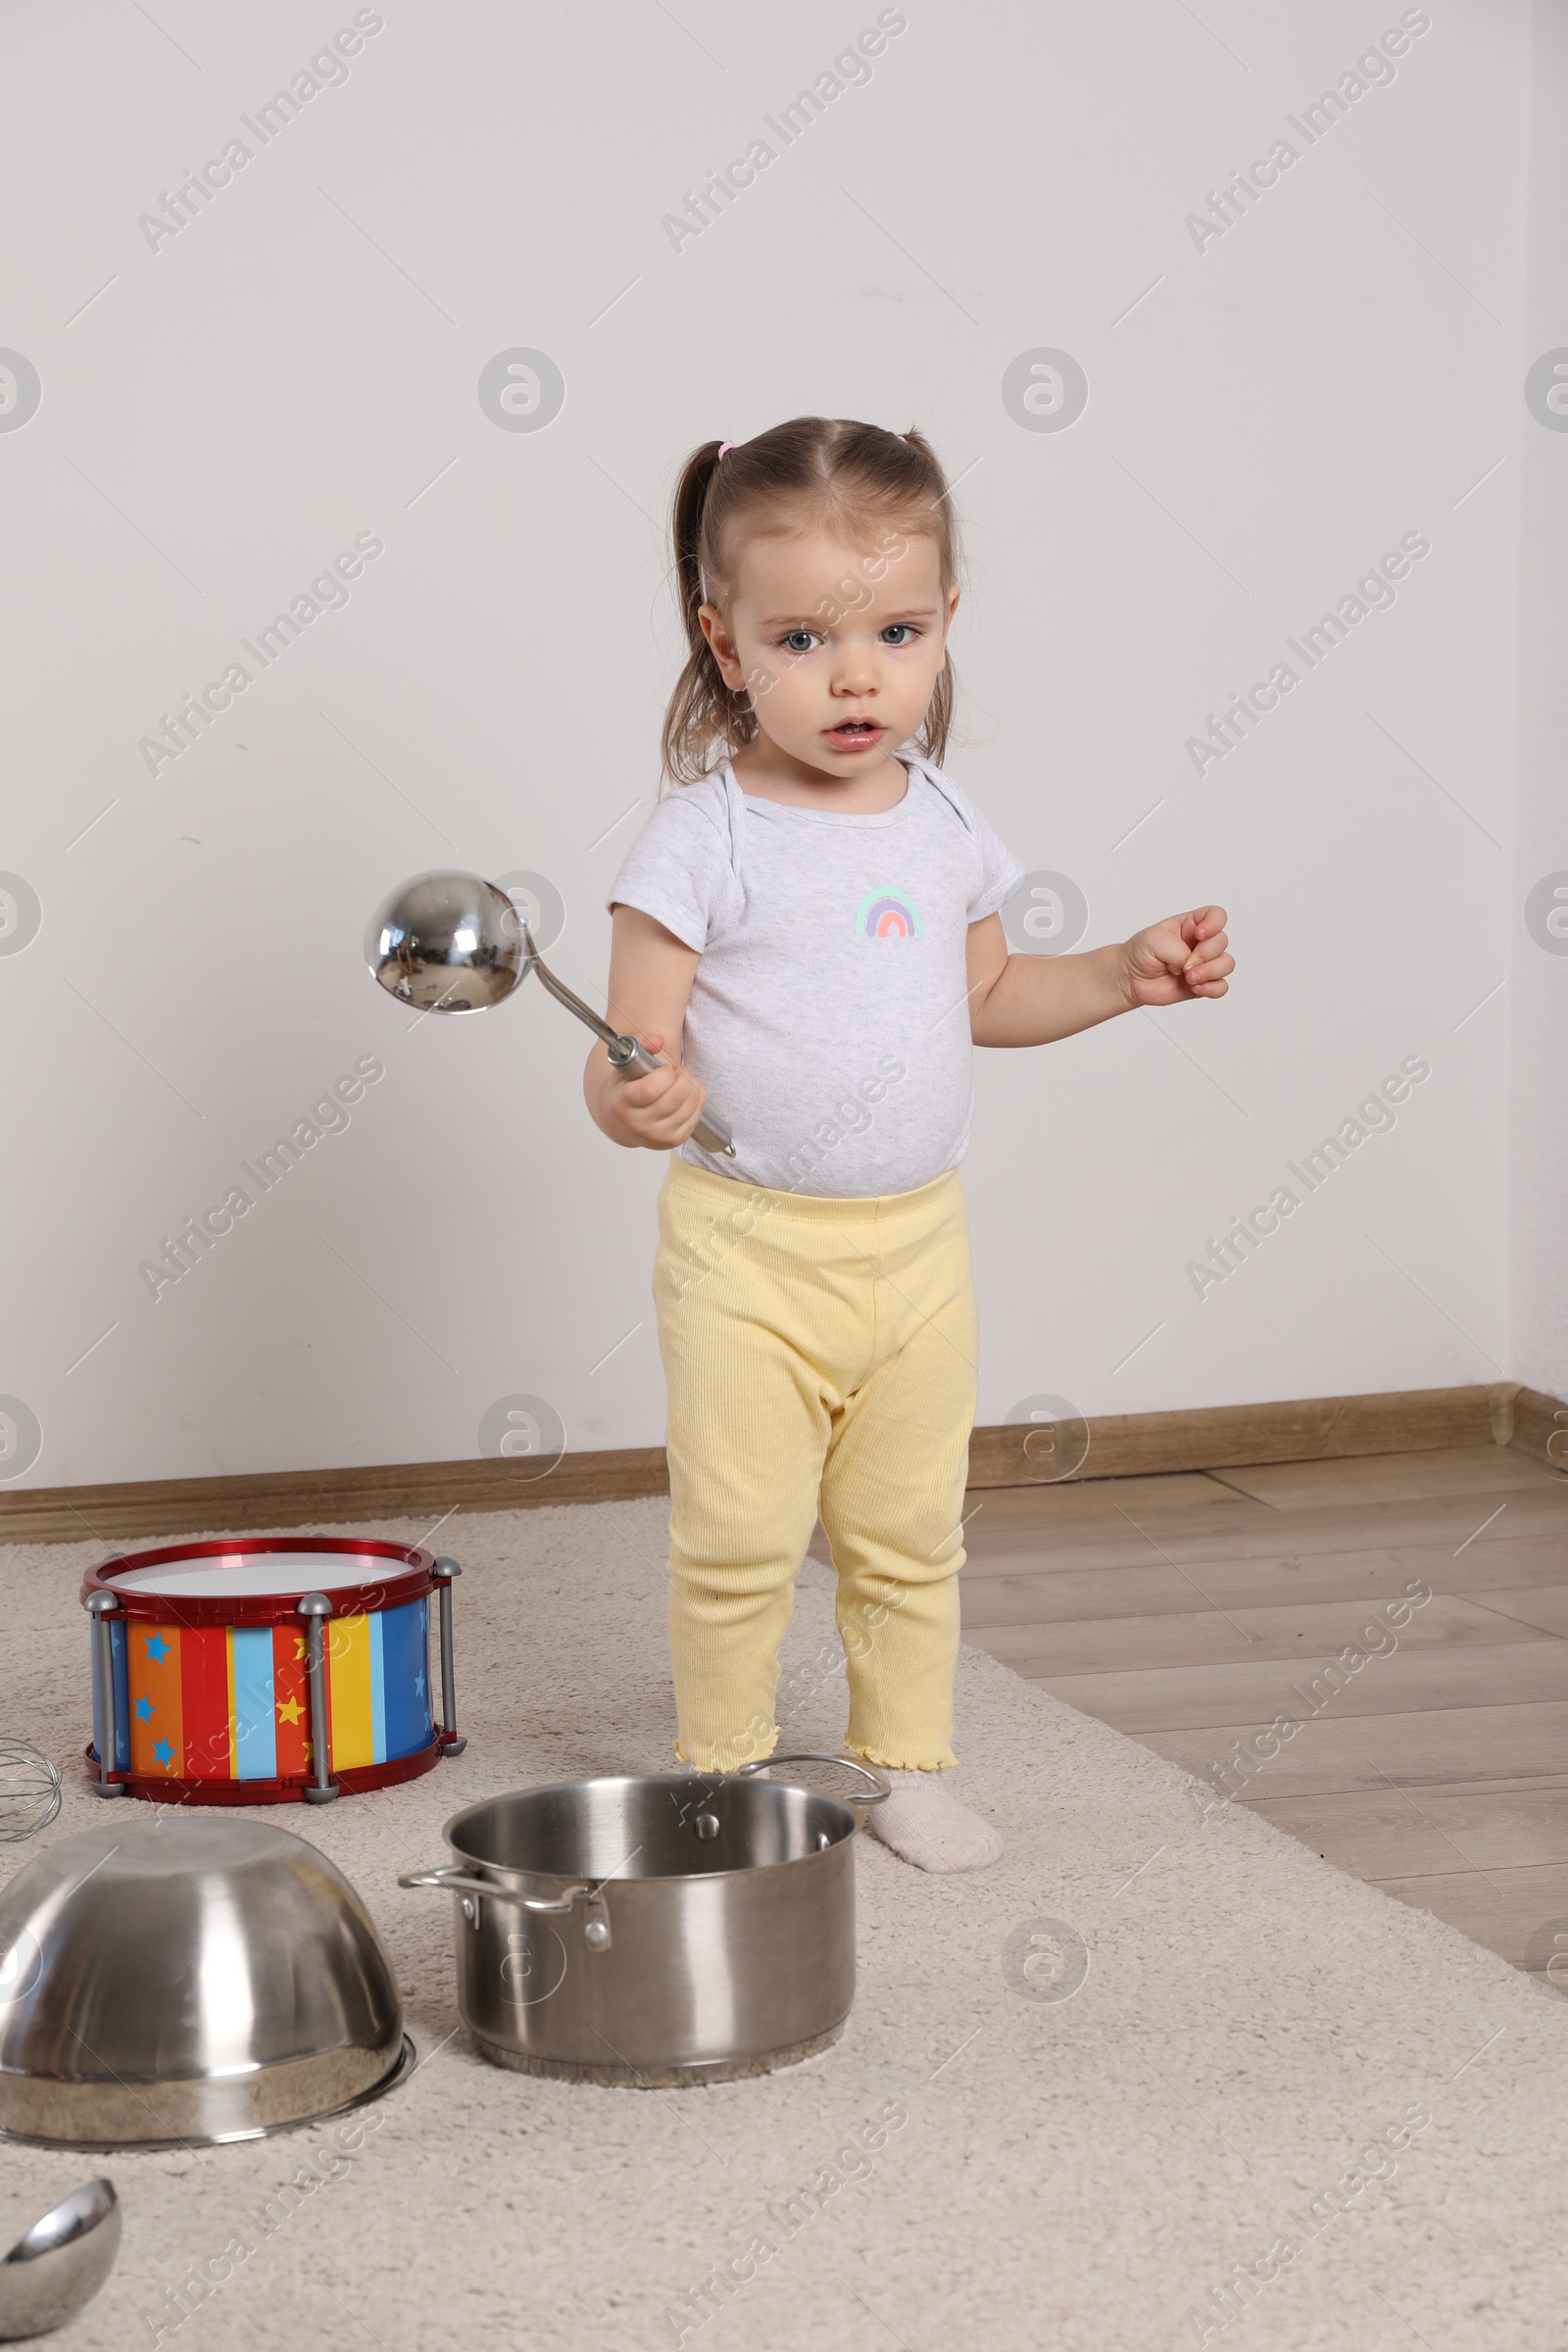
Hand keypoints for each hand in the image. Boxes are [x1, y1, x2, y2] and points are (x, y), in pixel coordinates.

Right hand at [595, 1031, 709, 1150]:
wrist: (621, 1121)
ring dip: (692, 1086)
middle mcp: (637, 1124)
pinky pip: (696, 1116)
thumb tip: (659, 1039)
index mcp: (621, 1103)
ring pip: (689, 1106)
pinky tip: (690, 1092)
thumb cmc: (625, 1089)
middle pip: (675, 1097)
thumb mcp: (626, 1066)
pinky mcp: (672, 1141)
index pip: (651, 1089)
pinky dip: (698, 1099)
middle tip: (677, 1072)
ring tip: (683, 1080)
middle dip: (683, 1077)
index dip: (665, 1074)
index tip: (665, 1068)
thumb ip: (641, 1046)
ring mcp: (656, 1136)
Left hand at [1119, 907, 1232, 1006]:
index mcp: (1190, 925)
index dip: (1215, 924)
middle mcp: (1200, 943)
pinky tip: (1195, 988)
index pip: (1217, 916)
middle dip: (1204, 955)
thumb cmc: (1140, 953)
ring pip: (1227, 964)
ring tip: (1188, 978)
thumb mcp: (1152, 940)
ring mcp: (1203, 963)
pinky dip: (1211, 989)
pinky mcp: (1203, 983)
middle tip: (1183, 964)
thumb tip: (1190, 964)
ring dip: (1210, 972)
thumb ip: (1176, 949)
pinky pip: (1221, 986)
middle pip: (1222, 942)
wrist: (1130, 978)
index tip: (1199, 935)